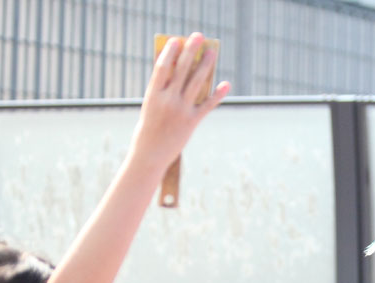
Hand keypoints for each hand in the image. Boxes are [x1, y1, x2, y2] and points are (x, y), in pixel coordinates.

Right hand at [131, 33, 229, 171]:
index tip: (176, 40)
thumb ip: (164, 90)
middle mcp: (167, 100)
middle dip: (191, 52)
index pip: (162, 68)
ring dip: (205, 66)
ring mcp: (180, 111)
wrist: (150, 154)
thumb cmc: (149, 127)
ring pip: (196, 83)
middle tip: (198, 36)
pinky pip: (207, 105)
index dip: (169, 52)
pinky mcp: (191, 122)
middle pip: (181, 71)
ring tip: (212, 52)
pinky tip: (225, 83)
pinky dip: (217, 94)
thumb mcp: (152, 106)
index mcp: (153, 95)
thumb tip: (182, 72)